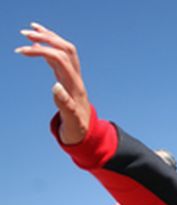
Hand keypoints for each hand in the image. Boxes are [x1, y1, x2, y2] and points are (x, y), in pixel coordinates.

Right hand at [16, 22, 90, 143]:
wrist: (86, 132)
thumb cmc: (77, 128)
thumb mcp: (71, 121)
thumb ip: (65, 105)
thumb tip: (55, 86)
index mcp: (75, 86)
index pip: (60, 59)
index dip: (42, 51)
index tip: (21, 50)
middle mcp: (76, 77)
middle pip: (66, 49)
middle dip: (47, 38)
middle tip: (25, 32)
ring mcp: (73, 76)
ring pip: (65, 50)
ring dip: (49, 38)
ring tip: (31, 29)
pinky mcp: (68, 78)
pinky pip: (61, 57)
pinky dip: (49, 47)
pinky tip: (37, 43)